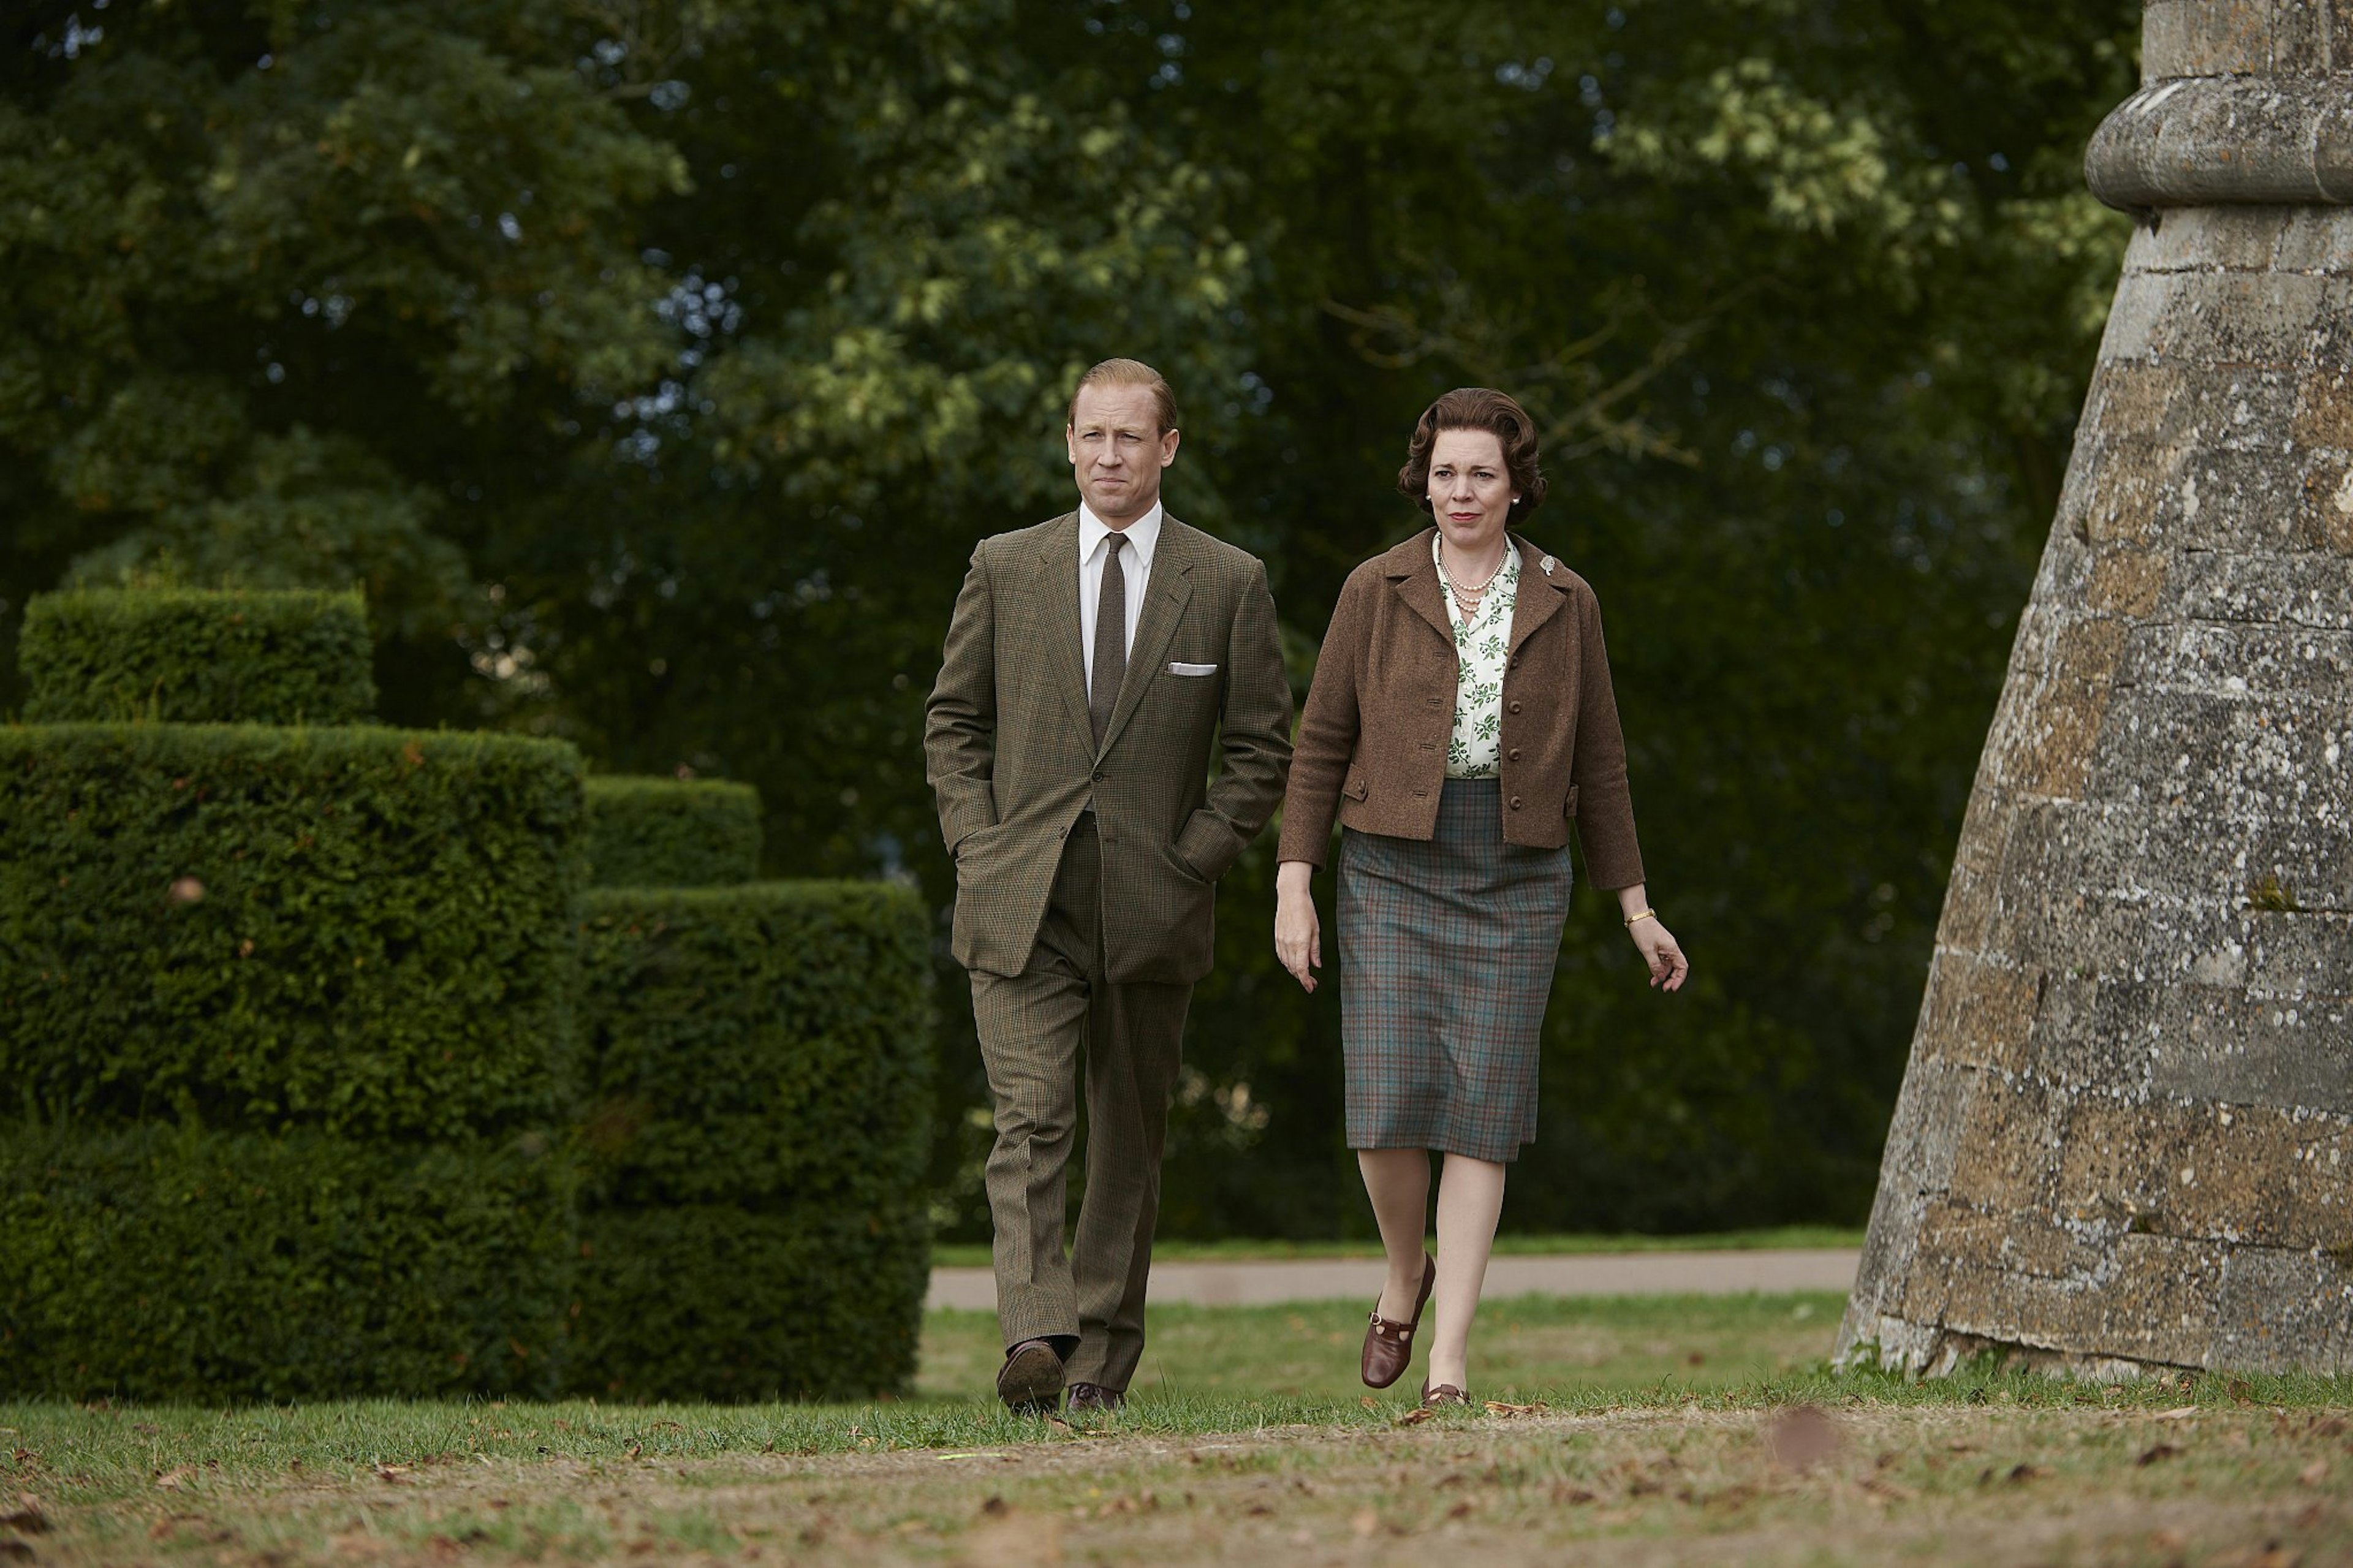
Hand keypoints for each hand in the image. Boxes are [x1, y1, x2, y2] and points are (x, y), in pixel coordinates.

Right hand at [1273, 861, 1320, 992]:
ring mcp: (1281, 941)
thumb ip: (1315, 950)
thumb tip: (1316, 966)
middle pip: (1294, 969)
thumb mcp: (1316, 930)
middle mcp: (1289, 944)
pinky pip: (1281, 956)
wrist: (1290, 896)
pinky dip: (1288, 963)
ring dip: (1295, 971)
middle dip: (1303, 978)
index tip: (1312, 988)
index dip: (1306, 981)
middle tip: (1313, 983)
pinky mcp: (1277, 938)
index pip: (1302, 969)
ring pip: (1287, 964)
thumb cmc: (1307, 911)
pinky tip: (1294, 963)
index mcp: (1301, 942)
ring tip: (1305, 973)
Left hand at [1630, 917, 1688, 991]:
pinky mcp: (1659, 946)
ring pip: (1668, 965)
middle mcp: (1671, 948)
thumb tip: (1660, 978)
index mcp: (1672, 949)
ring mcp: (1665, 947)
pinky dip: (1658, 968)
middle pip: (1676, 968)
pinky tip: (1652, 976)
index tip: (1672, 988)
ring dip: (1662, 975)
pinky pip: (1662, 961)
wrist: (1637, 915)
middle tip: (1663, 989)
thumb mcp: (1647, 950)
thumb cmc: (1643, 931)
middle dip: (1671, 979)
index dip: (1679, 979)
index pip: (1682, 967)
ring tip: (1653, 984)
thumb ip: (1654, 965)